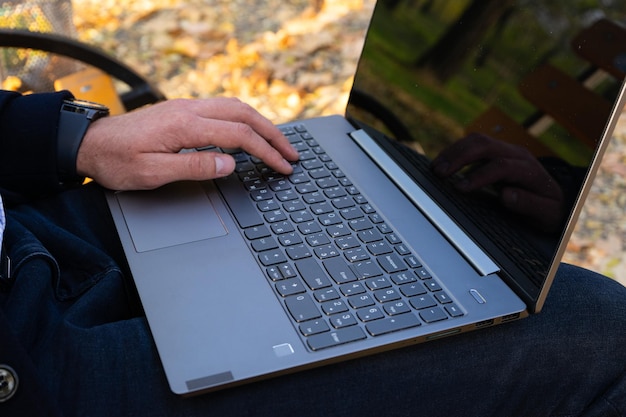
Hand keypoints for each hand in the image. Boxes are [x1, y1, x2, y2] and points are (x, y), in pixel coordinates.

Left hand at [76, 97, 298, 189]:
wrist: (90, 143)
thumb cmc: (117, 161)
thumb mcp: (152, 173)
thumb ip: (194, 167)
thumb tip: (231, 164)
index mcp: (185, 125)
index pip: (239, 136)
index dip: (266, 152)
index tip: (283, 167)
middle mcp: (189, 110)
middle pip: (245, 114)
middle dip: (273, 135)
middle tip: (292, 154)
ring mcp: (187, 107)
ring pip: (236, 107)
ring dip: (262, 124)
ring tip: (279, 143)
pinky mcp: (183, 110)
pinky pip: (223, 108)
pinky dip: (246, 119)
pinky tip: (251, 131)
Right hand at [431, 133, 564, 231]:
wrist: (555, 197)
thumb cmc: (548, 208)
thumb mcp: (546, 213)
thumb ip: (529, 205)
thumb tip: (507, 195)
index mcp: (529, 169)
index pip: (501, 166)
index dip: (479, 176)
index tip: (460, 189)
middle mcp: (516, 154)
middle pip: (485, 146)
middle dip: (459, 157)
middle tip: (440, 173)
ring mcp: (505, 150)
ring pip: (476, 140)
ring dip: (453, 151)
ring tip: (435, 167)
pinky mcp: (494, 151)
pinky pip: (472, 144)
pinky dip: (455, 151)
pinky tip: (441, 163)